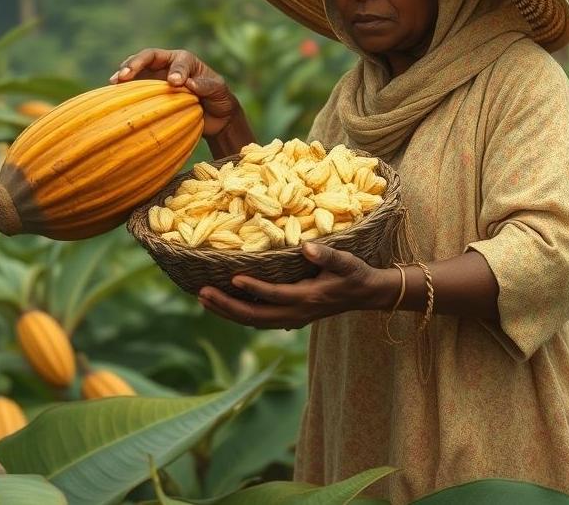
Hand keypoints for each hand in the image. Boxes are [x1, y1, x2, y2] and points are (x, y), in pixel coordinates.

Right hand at [110, 47, 240, 135]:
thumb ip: (207, 86)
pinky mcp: (151, 93)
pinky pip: (136, 88)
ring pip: (137, 70)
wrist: (217, 117)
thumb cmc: (219, 99)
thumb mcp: (219, 90)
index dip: (175, 70)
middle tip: (124, 76)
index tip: (175, 83)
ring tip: (114, 82)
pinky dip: (125, 90)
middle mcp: (168, 65)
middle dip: (135, 64)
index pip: (176, 60)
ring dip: (124, 74)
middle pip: (148, 57)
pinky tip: (115, 96)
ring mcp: (157, 78)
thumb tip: (189, 84)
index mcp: (186, 60)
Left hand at [198, 243, 393, 328]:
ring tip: (203, 298)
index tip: (233, 278)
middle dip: (228, 306)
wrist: (367, 295)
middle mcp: (297, 313)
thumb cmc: (356, 274)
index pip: (276, 295)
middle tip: (202, 293)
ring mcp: (292, 318)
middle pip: (256, 316)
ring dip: (227, 312)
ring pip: (254, 322)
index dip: (255, 289)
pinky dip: (238, 315)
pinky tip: (222, 305)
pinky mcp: (290, 317)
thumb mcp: (346, 262)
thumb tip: (305, 246)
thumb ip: (327, 256)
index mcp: (308, 298)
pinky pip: (259, 320)